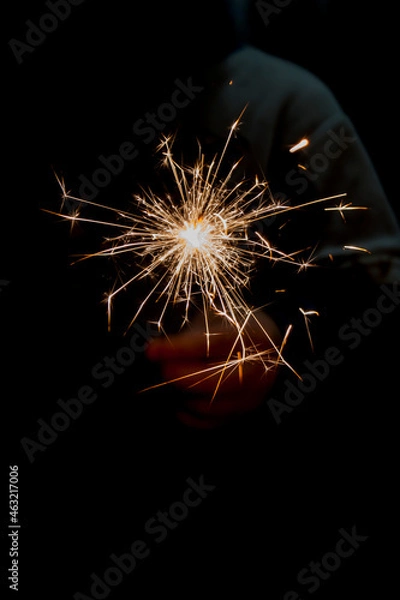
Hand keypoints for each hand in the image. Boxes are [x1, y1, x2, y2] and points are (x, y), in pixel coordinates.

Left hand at [146, 310, 281, 427]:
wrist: (261, 344)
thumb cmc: (232, 327)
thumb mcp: (216, 320)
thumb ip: (191, 336)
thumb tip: (159, 351)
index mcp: (254, 337)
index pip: (215, 344)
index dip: (181, 349)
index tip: (153, 350)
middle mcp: (259, 369)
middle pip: (217, 380)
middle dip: (182, 377)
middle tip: (162, 369)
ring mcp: (255, 394)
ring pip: (212, 405)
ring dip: (185, 396)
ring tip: (171, 383)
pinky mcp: (245, 412)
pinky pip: (212, 422)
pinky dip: (191, 416)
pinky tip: (179, 405)